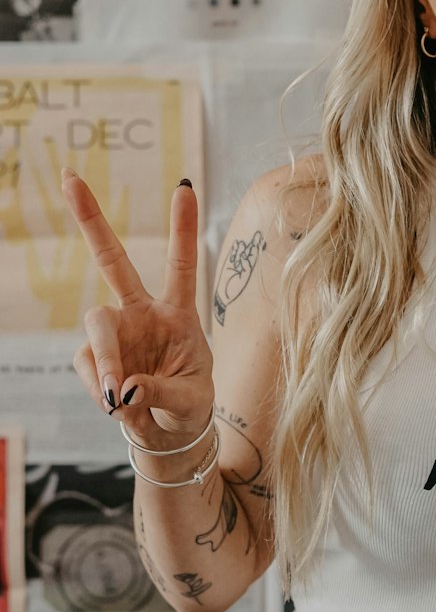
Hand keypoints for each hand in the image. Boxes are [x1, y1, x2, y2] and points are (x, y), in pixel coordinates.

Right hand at [61, 170, 213, 446]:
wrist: (168, 432)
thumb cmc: (189, 405)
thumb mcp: (191, 398)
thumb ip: (161, 389)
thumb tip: (124, 389)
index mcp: (178, 312)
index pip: (181, 264)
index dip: (182, 227)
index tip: (184, 186)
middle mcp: (142, 312)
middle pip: (113, 261)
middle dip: (91, 220)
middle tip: (69, 178)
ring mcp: (115, 332)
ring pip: (96, 324)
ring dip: (106, 361)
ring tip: (119, 399)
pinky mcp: (92, 356)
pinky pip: (90, 368)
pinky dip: (101, 389)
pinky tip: (117, 405)